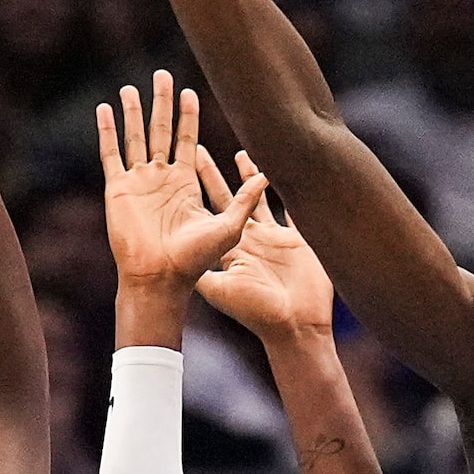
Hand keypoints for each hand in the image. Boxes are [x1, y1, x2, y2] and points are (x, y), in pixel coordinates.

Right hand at [97, 70, 265, 296]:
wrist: (160, 278)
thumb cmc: (195, 259)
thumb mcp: (230, 226)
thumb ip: (246, 198)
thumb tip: (270, 173)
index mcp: (185, 184)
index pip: (186, 140)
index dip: (188, 117)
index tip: (189, 92)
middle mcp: (160, 179)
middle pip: (160, 131)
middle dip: (161, 104)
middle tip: (161, 76)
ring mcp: (138, 183)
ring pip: (135, 138)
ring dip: (133, 113)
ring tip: (130, 88)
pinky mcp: (118, 189)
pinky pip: (111, 154)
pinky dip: (108, 132)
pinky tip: (105, 110)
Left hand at [197, 160, 333, 342]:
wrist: (294, 327)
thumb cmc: (256, 312)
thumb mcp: (221, 289)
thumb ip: (201, 269)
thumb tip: (171, 255)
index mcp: (232, 246)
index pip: (213, 205)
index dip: (204, 179)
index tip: (193, 153)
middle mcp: (251, 239)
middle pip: (233, 197)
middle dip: (221, 172)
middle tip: (208, 147)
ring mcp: (276, 239)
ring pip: (264, 199)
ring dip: (256, 176)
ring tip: (247, 150)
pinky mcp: (301, 241)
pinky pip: (298, 209)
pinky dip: (297, 191)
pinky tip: (295, 171)